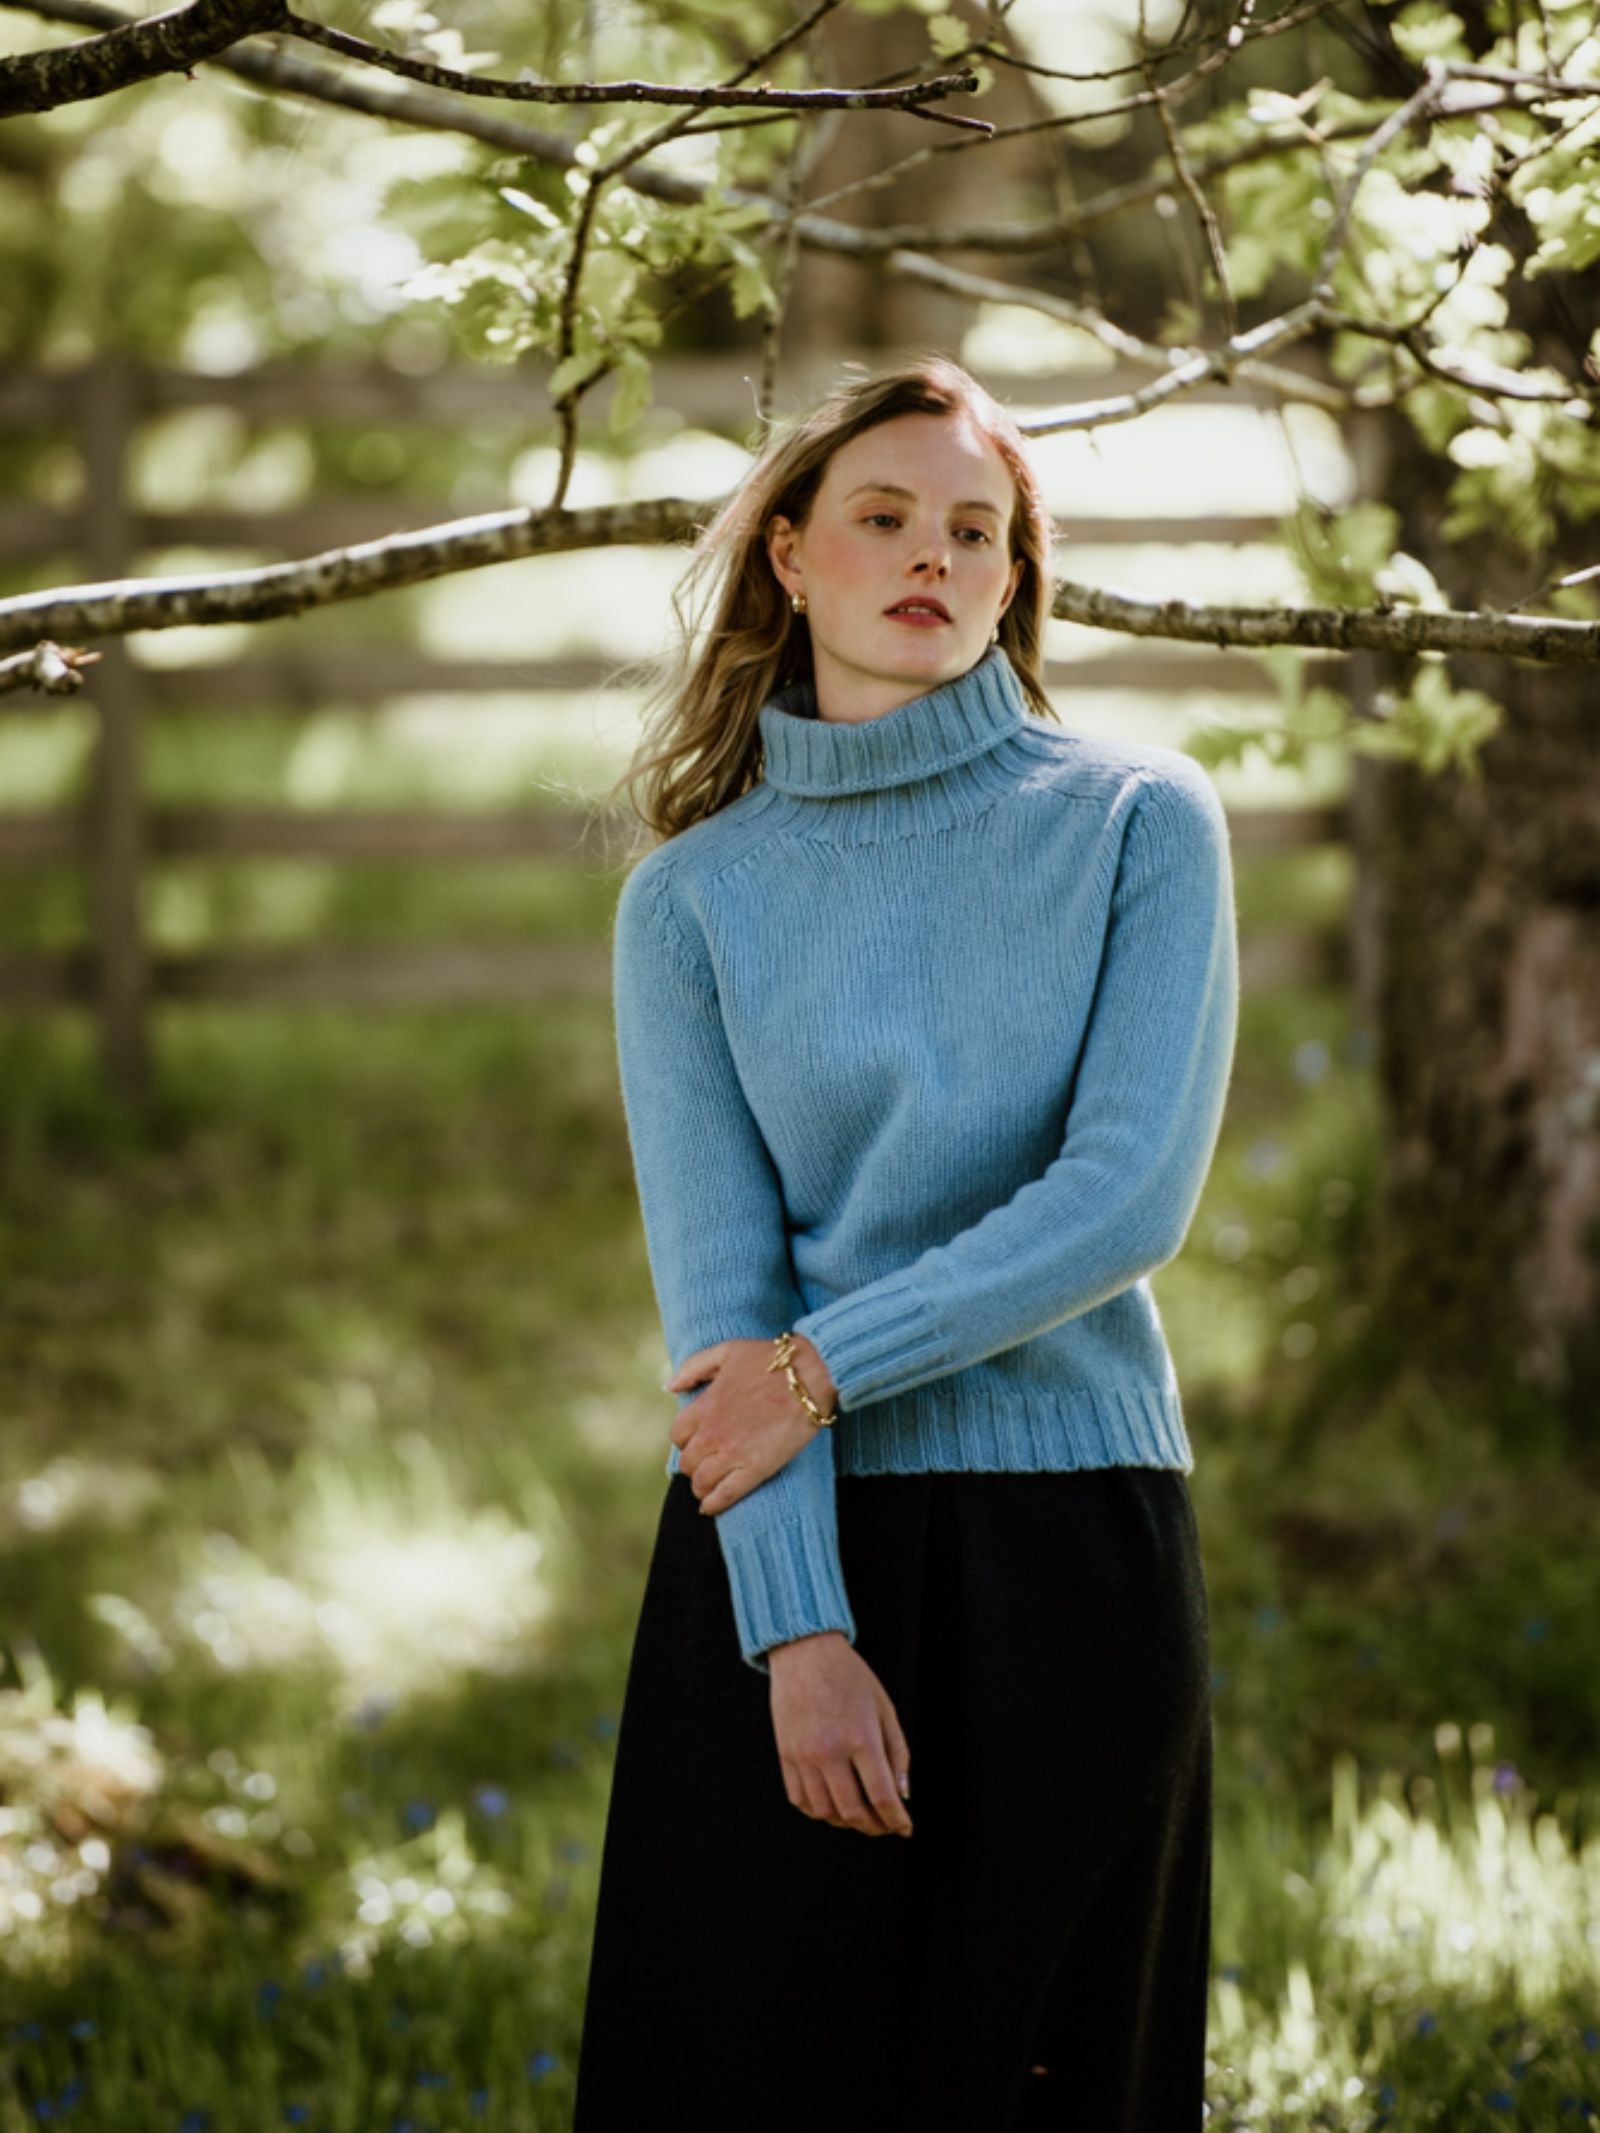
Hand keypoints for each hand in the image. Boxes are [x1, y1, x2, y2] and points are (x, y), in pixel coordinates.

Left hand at [667, 1334, 838, 1516]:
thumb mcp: (726, 1352)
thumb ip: (693, 1367)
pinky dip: (713, 1504)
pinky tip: (711, 1506)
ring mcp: (732, 1454)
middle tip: (704, 1465)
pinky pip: (725, 1495)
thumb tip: (670, 1386)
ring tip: (707, 1487)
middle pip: (687, 1463)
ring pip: (701, 1482)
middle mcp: (712, 1434)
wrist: (808, 1377)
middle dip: (693, 1465)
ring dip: (701, 1486)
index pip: (677, 1436)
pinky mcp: (755, 1469)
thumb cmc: (770, 1361)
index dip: (685, 1441)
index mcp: (703, 1407)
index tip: (695, 1442)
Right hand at [768, 1631, 912, 1837]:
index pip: (882, 1796)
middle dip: (874, 1827)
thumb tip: (902, 1794)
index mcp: (861, 1737)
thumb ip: (897, 1753)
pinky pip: (800, 1799)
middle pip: (853, 1811)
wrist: (804, 1651)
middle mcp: (830, 1752)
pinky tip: (832, 1805)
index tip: (905, 1828)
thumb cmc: (849, 1676)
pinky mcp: (785, 1755)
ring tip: (860, 1815)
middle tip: (885, 1825)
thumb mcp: (884, 1708)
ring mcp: (803, 1756)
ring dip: (846, 1822)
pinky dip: (818, 1811)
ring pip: (824, 1812)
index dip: (897, 1819)